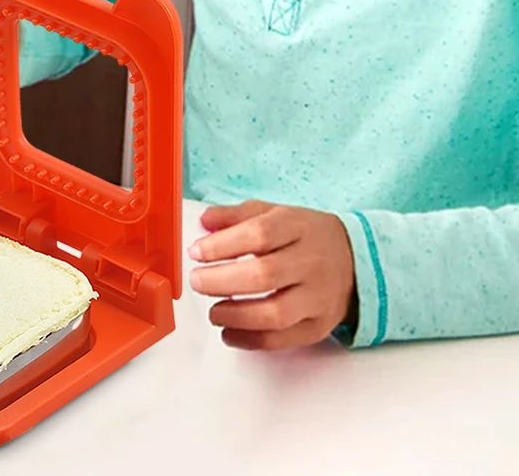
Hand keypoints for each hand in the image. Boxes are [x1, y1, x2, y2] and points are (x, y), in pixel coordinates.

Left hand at [189, 200, 356, 349]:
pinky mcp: (319, 325)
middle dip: (222, 281)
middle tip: (197, 282)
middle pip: (264, 275)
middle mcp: (310, 263)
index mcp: (297, 228)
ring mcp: (318, 297)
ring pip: (275, 313)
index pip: (259, 234)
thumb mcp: (272, 212)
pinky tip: (229, 332)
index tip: (196, 252)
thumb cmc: (304, 235)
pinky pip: (284, 339)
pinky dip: (252, 340)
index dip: (222, 245)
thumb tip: (204, 222)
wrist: (355, 260)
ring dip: (236, 316)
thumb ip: (236, 215)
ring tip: (213, 311)